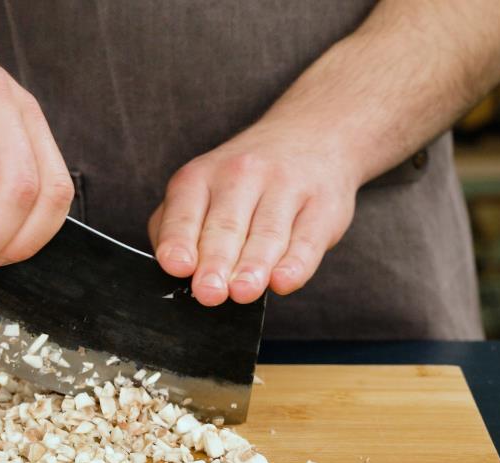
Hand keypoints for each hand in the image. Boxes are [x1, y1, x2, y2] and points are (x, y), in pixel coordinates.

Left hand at [148, 120, 359, 305]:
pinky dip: (296, 264)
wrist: (311, 134)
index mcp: (201, 176)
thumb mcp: (202, 188)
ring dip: (253, 266)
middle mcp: (243, 174)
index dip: (179, 241)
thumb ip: (180, 227)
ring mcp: (287, 187)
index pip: (185, 213)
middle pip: (226, 226)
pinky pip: (308, 239)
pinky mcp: (323, 206)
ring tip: (243, 291)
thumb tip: (176, 271)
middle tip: (209, 292)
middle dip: (216, 262)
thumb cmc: (244, 181)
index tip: (178, 266)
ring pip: (267, 233)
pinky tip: (283, 281)